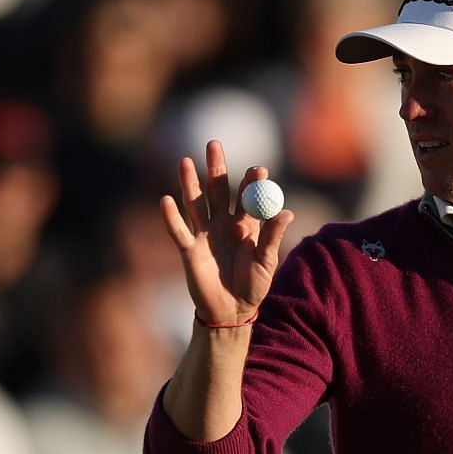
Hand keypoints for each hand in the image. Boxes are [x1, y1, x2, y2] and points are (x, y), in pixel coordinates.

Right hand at [160, 139, 292, 326]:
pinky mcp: (189, 250)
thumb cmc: (254, 285)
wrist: (233, 310)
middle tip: (214, 143)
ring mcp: (204, 235)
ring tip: (185, 161)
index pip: (248, 197)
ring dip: (189, 184)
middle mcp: (223, 224)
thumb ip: (273, 237)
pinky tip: (165, 200)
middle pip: (218, 190)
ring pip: (195, 204)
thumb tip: (287, 212)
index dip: (251, 183)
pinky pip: (179, 231)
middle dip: (216, 168)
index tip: (258, 169)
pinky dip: (171, 217)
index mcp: (246, 225)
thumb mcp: (267, 262)